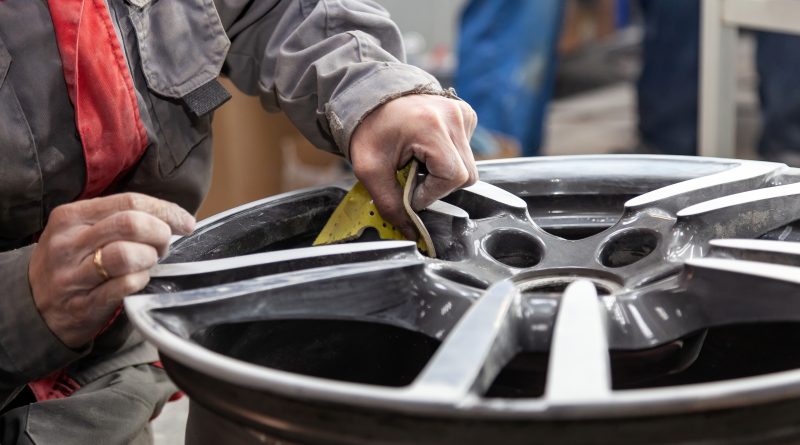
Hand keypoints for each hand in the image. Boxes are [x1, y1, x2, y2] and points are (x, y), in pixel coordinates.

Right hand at [29, 193, 194, 348]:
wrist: (33, 307)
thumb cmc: (70, 263)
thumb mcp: (81, 231)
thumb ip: (118, 218)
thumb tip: (170, 216)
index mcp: (71, 216)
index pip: (129, 201)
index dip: (165, 210)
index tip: (185, 222)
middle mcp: (69, 243)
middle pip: (131, 224)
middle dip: (160, 233)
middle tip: (163, 246)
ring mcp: (73, 275)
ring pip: (127, 255)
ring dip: (150, 258)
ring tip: (149, 263)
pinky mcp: (83, 304)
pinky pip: (125, 286)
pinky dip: (141, 281)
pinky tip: (139, 280)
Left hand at [350, 94, 477, 238]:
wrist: (369, 98)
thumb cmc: (368, 129)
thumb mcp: (370, 171)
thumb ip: (390, 204)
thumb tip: (410, 232)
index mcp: (430, 127)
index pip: (452, 177)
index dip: (432, 193)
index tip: (410, 191)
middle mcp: (453, 117)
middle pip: (466, 175)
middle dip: (439, 186)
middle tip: (413, 179)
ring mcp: (462, 113)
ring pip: (469, 166)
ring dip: (445, 173)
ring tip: (419, 163)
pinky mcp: (465, 114)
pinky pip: (467, 150)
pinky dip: (449, 158)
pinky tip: (428, 151)